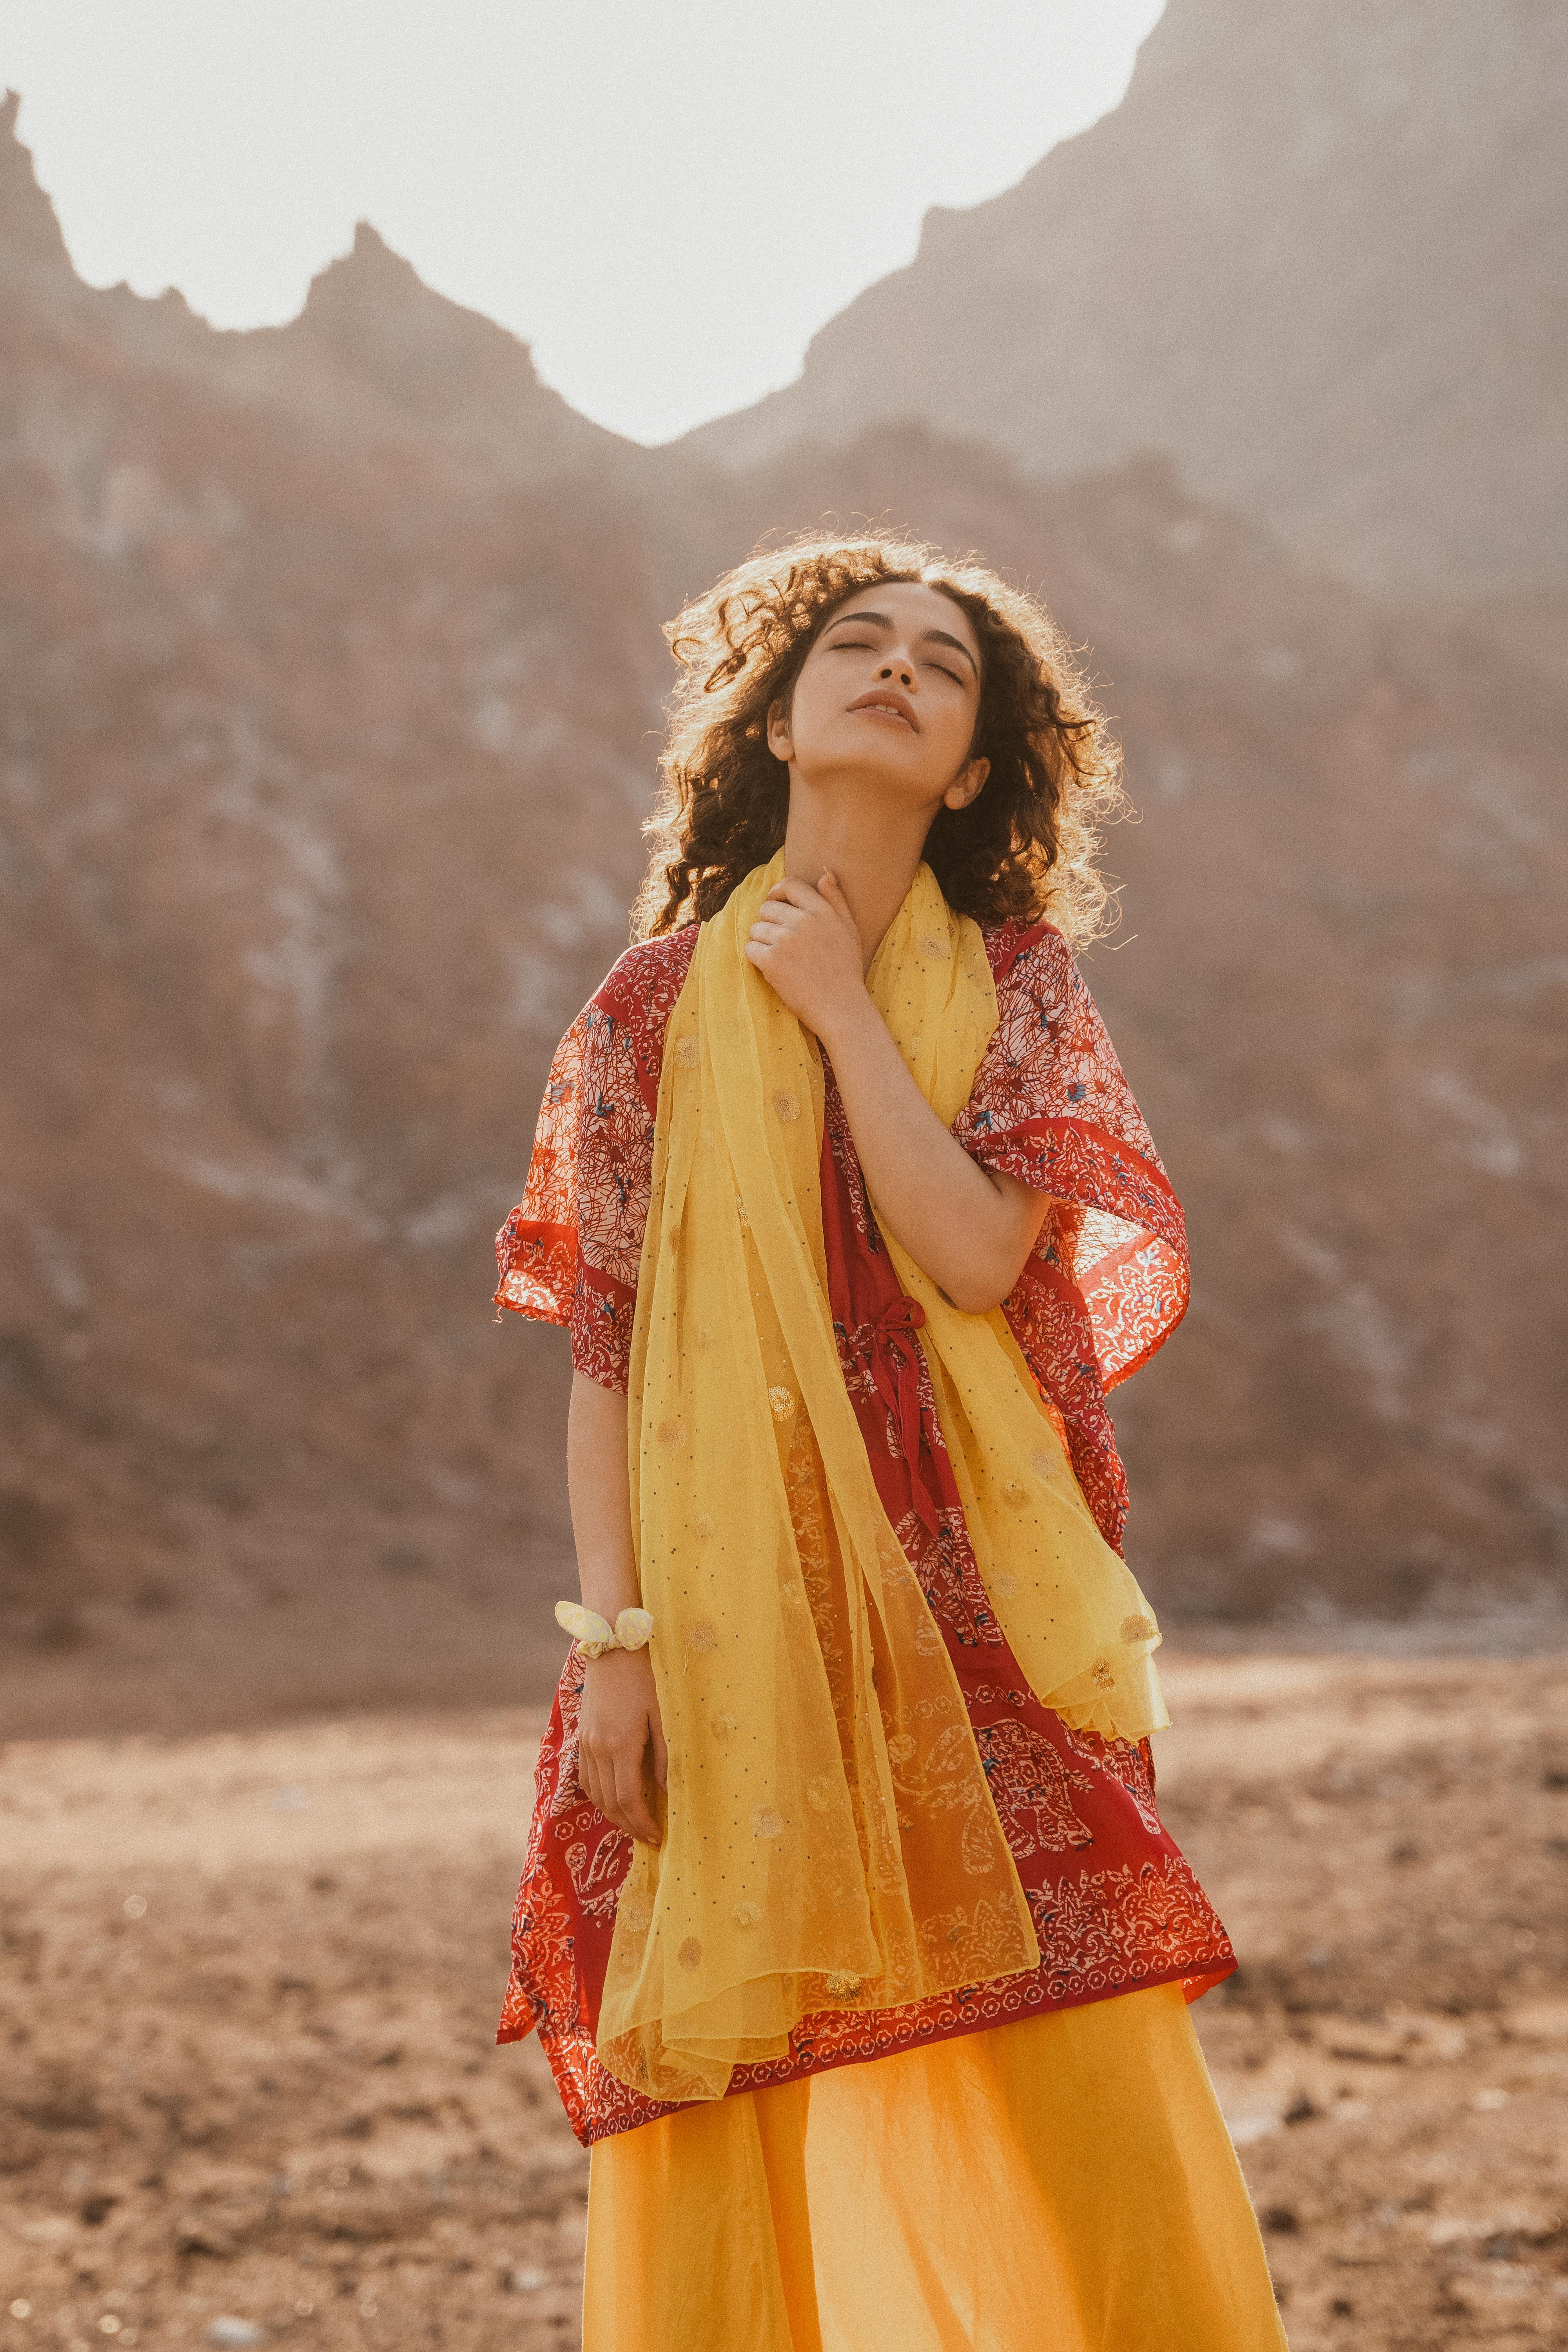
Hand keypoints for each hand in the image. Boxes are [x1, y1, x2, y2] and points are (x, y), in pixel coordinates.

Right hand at [577, 1646, 666, 1844]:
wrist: (613, 1647)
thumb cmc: (645, 1678)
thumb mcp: (663, 1715)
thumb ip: (665, 1756)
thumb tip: (666, 1792)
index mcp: (620, 1744)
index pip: (628, 1799)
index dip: (642, 1824)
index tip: (657, 1837)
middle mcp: (598, 1748)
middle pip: (609, 1802)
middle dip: (629, 1826)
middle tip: (648, 1839)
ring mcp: (586, 1743)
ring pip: (595, 1794)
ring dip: (613, 1815)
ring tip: (634, 1824)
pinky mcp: (582, 1737)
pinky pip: (586, 1777)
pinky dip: (599, 1796)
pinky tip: (614, 1800)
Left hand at [744, 871, 867, 1043]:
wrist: (841, 1007)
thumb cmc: (846, 970)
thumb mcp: (849, 929)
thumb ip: (836, 899)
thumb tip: (824, 871)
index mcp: (822, 910)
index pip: (790, 885)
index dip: (776, 892)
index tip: (773, 903)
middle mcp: (803, 920)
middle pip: (767, 908)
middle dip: (769, 923)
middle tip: (781, 944)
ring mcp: (786, 939)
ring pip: (756, 929)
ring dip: (762, 943)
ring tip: (781, 960)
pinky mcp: (771, 960)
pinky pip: (750, 949)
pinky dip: (756, 960)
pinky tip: (773, 971)